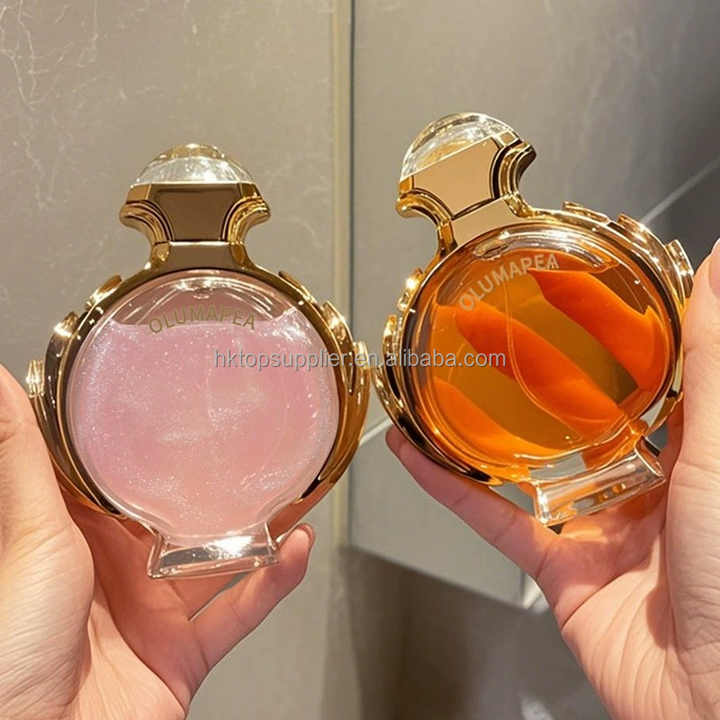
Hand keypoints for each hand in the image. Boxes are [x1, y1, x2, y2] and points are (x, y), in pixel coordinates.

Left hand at [0, 366, 312, 719]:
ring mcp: (156, 612)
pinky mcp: (185, 652)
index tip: (187, 407)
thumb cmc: (13, 647)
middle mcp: (123, 571)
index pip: (128, 478)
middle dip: (223, 486)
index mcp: (84, 539)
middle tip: (257, 446)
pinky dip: (274, 582)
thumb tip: (2, 384)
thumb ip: (23, 458)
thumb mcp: (29, 533)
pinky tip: (296, 551)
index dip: (158, 445)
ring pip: (224, 560)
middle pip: (186, 518)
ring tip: (295, 489)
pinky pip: (241, 610)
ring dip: (263, 529)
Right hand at [387, 248, 719, 719]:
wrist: (710, 703)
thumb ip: (711, 364)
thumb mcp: (719, 453)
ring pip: (528, 464)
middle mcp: (642, 484)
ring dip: (483, 426)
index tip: (583, 286)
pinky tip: (414, 453)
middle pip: (580, 416)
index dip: (617, 330)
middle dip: (539, 373)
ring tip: (447, 376)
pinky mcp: (557, 566)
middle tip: (502, 323)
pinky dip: (449, 488)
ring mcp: (595, 524)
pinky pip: (493, 519)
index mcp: (690, 453)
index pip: (649, 375)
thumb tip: (716, 268)